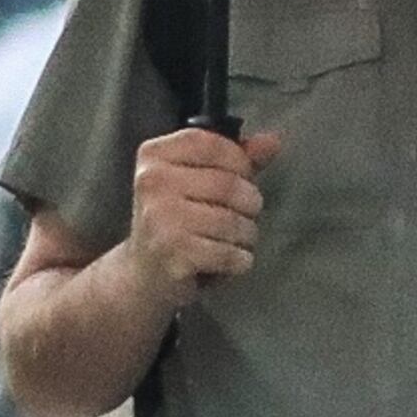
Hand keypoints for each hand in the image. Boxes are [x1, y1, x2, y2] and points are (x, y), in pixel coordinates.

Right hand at [123, 124, 285, 306]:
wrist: (143, 274)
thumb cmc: (175, 223)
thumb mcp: (199, 181)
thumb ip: (236, 160)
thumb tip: (273, 141)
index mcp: (154, 155)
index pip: (213, 144)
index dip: (239, 163)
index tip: (237, 180)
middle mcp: (152, 182)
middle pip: (229, 184)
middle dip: (248, 206)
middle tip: (236, 218)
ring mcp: (161, 217)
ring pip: (235, 221)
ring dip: (245, 236)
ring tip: (229, 241)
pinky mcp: (174, 252)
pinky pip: (231, 253)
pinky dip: (238, 261)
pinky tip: (223, 261)